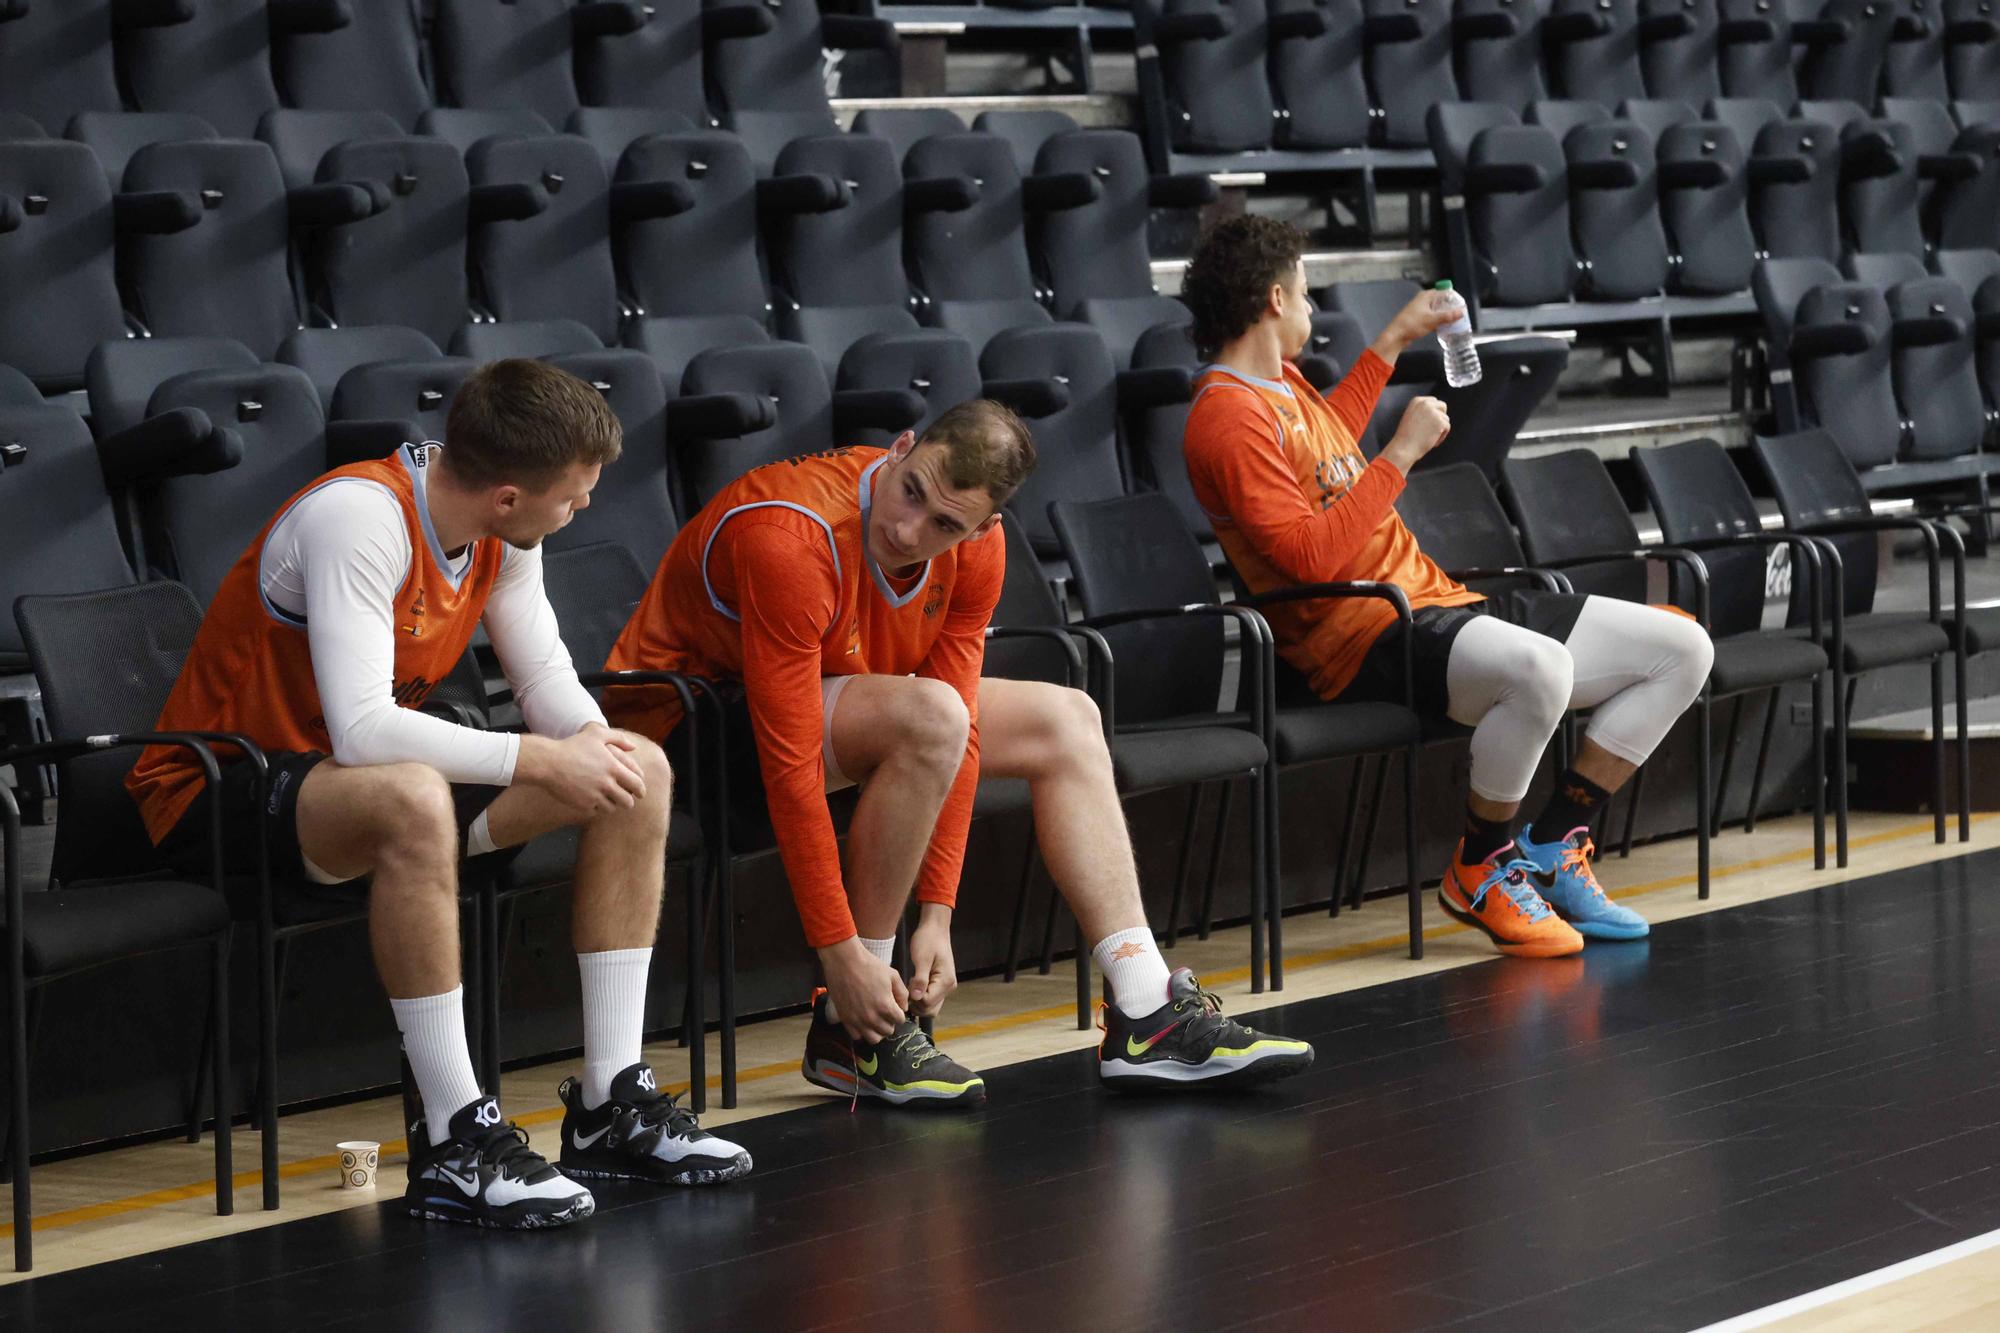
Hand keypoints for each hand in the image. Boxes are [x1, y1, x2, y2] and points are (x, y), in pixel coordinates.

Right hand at [516, 726, 647, 816]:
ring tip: (610, 800)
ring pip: (612, 808)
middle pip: (628, 801)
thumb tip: (633, 748)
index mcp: (613, 768)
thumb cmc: (572, 746)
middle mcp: (606, 784)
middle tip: (627, 799)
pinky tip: (594, 800)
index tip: (640, 792)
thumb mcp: (596, 734)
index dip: (641, 790)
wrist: (548, 762)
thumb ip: (618, 738)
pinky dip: (597, 807)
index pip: (637, 784)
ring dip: (613, 804)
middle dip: (629, 801)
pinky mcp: (583, 805)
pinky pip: (596, 810)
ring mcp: (595, 796)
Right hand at [817, 936, 908, 1043]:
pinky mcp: (845, 1019)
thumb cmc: (869, 965)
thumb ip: (902, 993)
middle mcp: (871, 1017)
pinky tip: (863, 1021)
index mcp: (885, 1006)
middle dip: (890, 1022)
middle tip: (885, 1012)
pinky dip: (862, 1032)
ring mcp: (857, 1020)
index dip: (899, 1013)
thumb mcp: (893, 975)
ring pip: (873, 1039)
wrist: (844, 961)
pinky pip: (857, 1036)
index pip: (899, 1020)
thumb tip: (904, 1007)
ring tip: (875, 1020)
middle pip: (888, 1031)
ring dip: (877, 1031)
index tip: (894, 1006)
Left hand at [905, 904, 957, 1017]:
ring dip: (918, 1001)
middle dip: (916, 1004)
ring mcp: (946, 986)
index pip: (928, 1003)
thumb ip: (920, 980)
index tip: (906, 987)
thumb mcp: (921, 959)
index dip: (914, 1000)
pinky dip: (921, 996)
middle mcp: (949, 987)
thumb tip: (916, 997)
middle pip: (931, 1009)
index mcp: (945, 981)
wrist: (935, 929)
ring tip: (911, 984)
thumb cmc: (928, 940)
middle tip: (907, 988)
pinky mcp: (941, 984)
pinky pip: (931, 998)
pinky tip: (915, 984)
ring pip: (931, 1006)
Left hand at [1377, 288, 1461, 355]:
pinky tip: (1442, 327)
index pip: (1444, 292)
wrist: (1396, 336)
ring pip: (1436, 309)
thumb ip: (1448, 316)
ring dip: (1443, 315)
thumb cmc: (1411, 325)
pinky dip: (1437, 320)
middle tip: (1459, 314)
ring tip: (1452, 321)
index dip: (1453, 297)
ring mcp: (1419, 309)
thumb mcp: (1433, 320)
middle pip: (1440, 301)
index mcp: (1425, 296)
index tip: (1461, 305)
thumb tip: (1461, 312)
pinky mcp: (1417, 318)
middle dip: (1449, 307)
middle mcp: (1422, 300)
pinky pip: (1431, 317)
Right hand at [1380, 395, 1450, 474]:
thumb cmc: (1405, 438)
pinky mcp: (1440, 422)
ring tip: (1429, 438)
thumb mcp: (1410, 417)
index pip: (1433, 401)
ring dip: (1440, 429)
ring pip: (1445, 418)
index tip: (1430, 422)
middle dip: (1440, 417)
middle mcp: (1425, 403)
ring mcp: (1433, 412)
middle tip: (1434, 429)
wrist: (1404, 448)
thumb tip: (1435, 412)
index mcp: (1417, 401)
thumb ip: (1422, 412)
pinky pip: (1447, 427)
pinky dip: (1441, 436)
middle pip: (1442, 406)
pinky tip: (1432, 442)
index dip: (1434, 412)